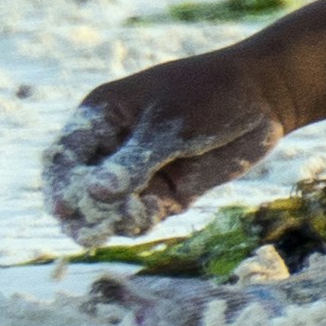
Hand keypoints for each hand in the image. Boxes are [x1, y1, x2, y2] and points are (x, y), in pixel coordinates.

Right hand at [44, 53, 291, 239]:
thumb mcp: (171, 124)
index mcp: (101, 117)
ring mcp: (138, 173)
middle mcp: (113, 148)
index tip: (65, 208)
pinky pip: (139, 216)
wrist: (266, 98)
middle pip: (79, 190)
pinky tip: (154, 212)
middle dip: (83, 212)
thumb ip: (133, 162)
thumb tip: (93, 194)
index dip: (59, 185)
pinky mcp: (165, 192)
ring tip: (135, 215)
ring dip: (113, 220)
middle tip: (92, 230)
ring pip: (108, 209)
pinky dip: (141, 220)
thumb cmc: (213, 95)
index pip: (63, 157)